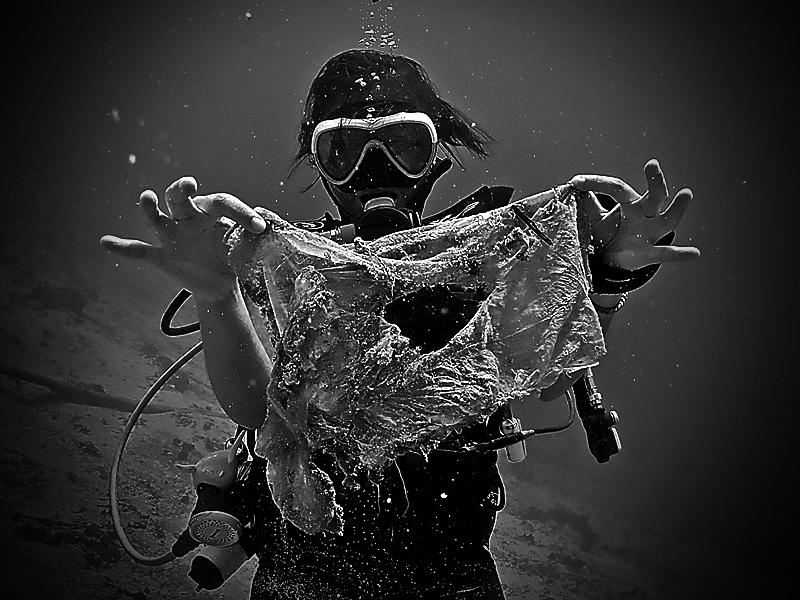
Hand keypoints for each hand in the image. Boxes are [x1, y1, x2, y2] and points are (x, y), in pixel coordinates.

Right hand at [100, 177, 265, 300]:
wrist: (218, 282)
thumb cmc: (231, 255)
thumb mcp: (247, 249)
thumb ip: (255, 241)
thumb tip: (272, 234)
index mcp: (211, 212)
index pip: (223, 202)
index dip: (241, 212)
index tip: (259, 228)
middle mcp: (188, 217)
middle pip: (180, 197)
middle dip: (182, 189)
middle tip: (190, 183)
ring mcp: (171, 235)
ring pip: (157, 217)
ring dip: (149, 207)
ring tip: (147, 198)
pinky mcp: (160, 255)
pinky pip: (139, 251)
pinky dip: (122, 247)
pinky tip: (106, 242)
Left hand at [570, 159, 699, 269]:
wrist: (616, 259)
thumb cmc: (609, 232)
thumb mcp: (595, 218)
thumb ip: (585, 204)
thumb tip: (570, 187)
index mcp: (630, 203)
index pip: (616, 188)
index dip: (596, 183)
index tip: (576, 182)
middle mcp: (646, 214)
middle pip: (654, 194)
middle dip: (654, 180)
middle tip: (652, 164)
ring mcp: (651, 233)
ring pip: (668, 218)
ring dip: (678, 207)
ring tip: (687, 192)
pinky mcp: (650, 253)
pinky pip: (666, 254)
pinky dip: (679, 254)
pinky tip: (694, 253)